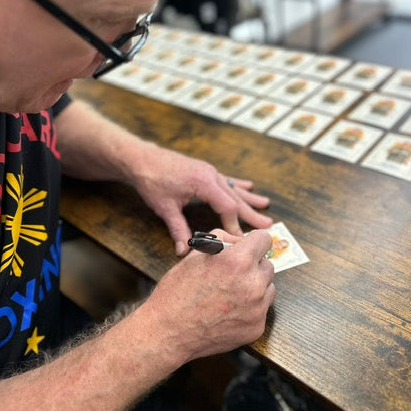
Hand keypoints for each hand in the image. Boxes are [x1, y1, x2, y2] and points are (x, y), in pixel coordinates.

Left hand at [129, 143, 272, 254]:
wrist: (142, 158)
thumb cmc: (152, 180)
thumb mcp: (165, 208)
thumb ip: (177, 229)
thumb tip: (184, 251)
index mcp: (203, 183)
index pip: (227, 207)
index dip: (234, 225)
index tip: (240, 240)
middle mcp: (210, 175)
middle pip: (235, 197)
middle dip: (251, 213)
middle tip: (268, 225)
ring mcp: (209, 171)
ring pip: (233, 188)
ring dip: (249, 199)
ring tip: (266, 206)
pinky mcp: (205, 170)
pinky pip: (226, 180)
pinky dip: (238, 185)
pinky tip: (250, 187)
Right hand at [140, 229, 275, 360]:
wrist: (168, 330)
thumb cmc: (178, 291)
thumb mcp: (195, 254)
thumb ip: (222, 240)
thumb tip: (239, 241)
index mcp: (238, 261)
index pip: (264, 239)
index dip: (254, 241)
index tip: (249, 247)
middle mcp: (253, 284)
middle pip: (267, 264)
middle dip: (253, 265)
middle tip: (233, 272)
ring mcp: (257, 309)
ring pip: (268, 288)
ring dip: (255, 287)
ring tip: (230, 292)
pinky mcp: (256, 328)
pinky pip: (261, 310)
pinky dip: (250, 308)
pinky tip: (229, 310)